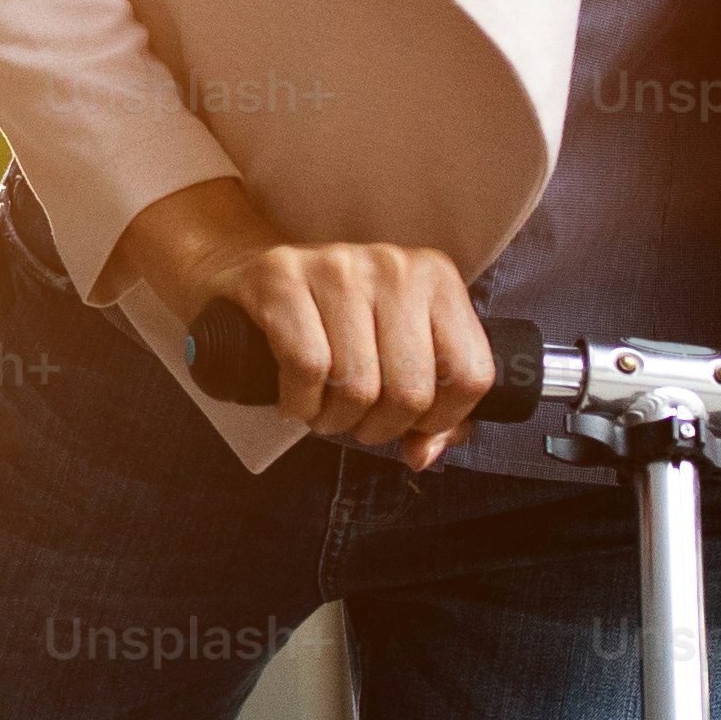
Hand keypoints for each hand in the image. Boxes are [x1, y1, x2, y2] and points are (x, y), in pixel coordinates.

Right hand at [90, 177, 496, 465]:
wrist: (249, 279)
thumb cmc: (333, 326)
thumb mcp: (394, 354)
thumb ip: (429, 409)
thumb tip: (422, 454)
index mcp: (436, 278)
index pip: (471, 374)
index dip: (440, 421)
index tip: (409, 424)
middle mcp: (393, 265)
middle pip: (412, 389)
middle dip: (380, 427)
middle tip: (356, 423)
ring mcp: (337, 265)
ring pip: (358, 385)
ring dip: (335, 420)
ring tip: (323, 412)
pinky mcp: (280, 276)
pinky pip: (307, 366)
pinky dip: (300, 404)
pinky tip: (295, 402)